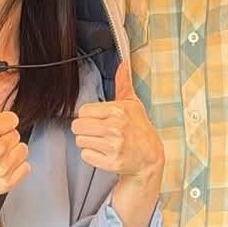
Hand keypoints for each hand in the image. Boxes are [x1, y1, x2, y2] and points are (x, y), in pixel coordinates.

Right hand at [0, 84, 29, 206]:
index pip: (12, 119)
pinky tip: (1, 165)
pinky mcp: (6, 183)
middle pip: (16, 134)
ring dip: (12, 151)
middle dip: (4, 137)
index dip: (2, 123)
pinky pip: (25, 168)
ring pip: (22, 150)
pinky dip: (17, 167)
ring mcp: (2, 168)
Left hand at [70, 62, 162, 183]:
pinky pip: (86, 156)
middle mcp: (115, 128)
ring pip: (80, 141)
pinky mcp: (111, 163)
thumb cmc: (139, 129)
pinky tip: (104, 153)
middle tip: (98, 132)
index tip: (98, 119)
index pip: (82, 111)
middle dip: (85, 129)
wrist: (150, 157)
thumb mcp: (132, 104)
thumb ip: (123, 83)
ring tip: (103, 142)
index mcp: (118, 111)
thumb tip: (123, 63)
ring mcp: (113, 147)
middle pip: (77, 127)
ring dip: (89, 142)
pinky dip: (92, 156)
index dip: (88, 116)